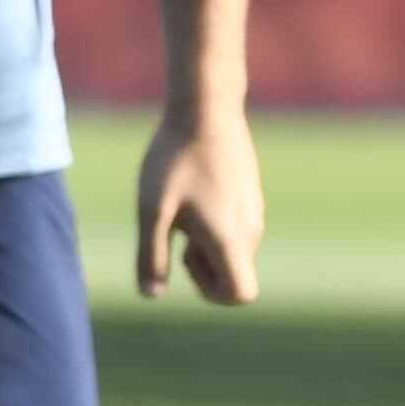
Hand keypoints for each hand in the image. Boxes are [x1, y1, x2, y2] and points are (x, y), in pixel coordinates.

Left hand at [134, 102, 261, 301]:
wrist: (206, 110)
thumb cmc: (174, 160)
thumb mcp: (151, 211)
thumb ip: (151, 256)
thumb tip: (150, 295)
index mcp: (229, 239)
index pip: (241, 295)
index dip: (212, 294)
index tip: (184, 261)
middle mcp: (250, 230)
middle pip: (234, 274)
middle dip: (202, 266)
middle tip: (176, 230)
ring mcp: (254, 212)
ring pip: (234, 250)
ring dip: (207, 244)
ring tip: (182, 208)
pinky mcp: (252, 196)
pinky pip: (237, 229)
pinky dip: (214, 226)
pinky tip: (193, 192)